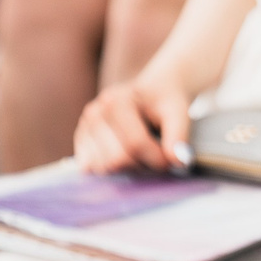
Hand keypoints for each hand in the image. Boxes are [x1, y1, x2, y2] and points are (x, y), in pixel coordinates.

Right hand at [75, 71, 192, 173]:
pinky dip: (113, 169)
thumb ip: (179, 136)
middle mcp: (95, 112)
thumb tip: (178, 161)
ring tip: (143, 154)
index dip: (157, 159)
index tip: (172, 160)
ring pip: (104, 167)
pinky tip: (127, 156)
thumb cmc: (165, 101)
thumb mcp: (179, 112)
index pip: (134, 144)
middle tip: (158, 157)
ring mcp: (84, 127)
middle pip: (117, 159)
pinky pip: (93, 168)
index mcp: (117, 101)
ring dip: (128, 169)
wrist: (153, 91)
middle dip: (143, 165)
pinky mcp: (81, 140)